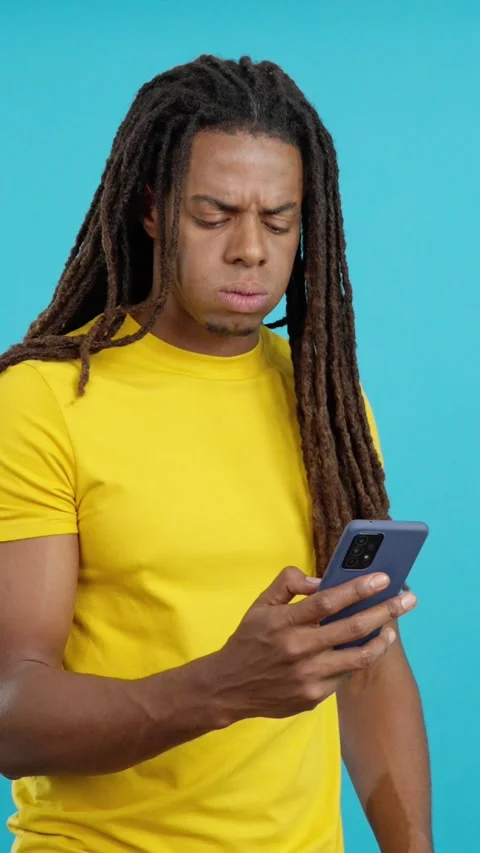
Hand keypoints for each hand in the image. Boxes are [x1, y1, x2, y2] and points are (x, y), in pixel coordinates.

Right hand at [213, 567, 415, 722]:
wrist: (228, 687)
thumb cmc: (248, 640)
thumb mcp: (260, 604)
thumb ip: (288, 584)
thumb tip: (320, 581)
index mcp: (285, 623)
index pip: (329, 602)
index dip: (358, 589)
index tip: (383, 578)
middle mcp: (299, 650)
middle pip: (352, 629)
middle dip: (385, 611)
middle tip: (408, 601)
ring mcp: (308, 677)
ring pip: (356, 657)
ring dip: (380, 641)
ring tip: (392, 629)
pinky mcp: (313, 698)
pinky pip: (344, 676)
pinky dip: (357, 661)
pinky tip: (364, 650)